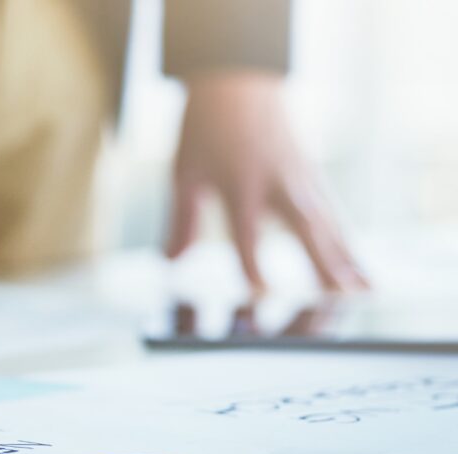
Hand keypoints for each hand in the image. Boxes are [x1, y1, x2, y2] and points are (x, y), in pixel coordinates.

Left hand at [167, 72, 367, 292]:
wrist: (237, 76)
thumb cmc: (205, 127)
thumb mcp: (184, 172)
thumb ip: (181, 221)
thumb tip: (171, 262)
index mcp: (239, 182)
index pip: (247, 231)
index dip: (252, 264)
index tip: (261, 294)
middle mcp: (276, 182)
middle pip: (303, 228)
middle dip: (323, 263)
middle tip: (341, 297)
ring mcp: (300, 177)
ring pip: (327, 222)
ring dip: (346, 256)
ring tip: (363, 290)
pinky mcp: (312, 174)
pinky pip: (333, 212)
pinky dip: (346, 239)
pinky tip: (357, 264)